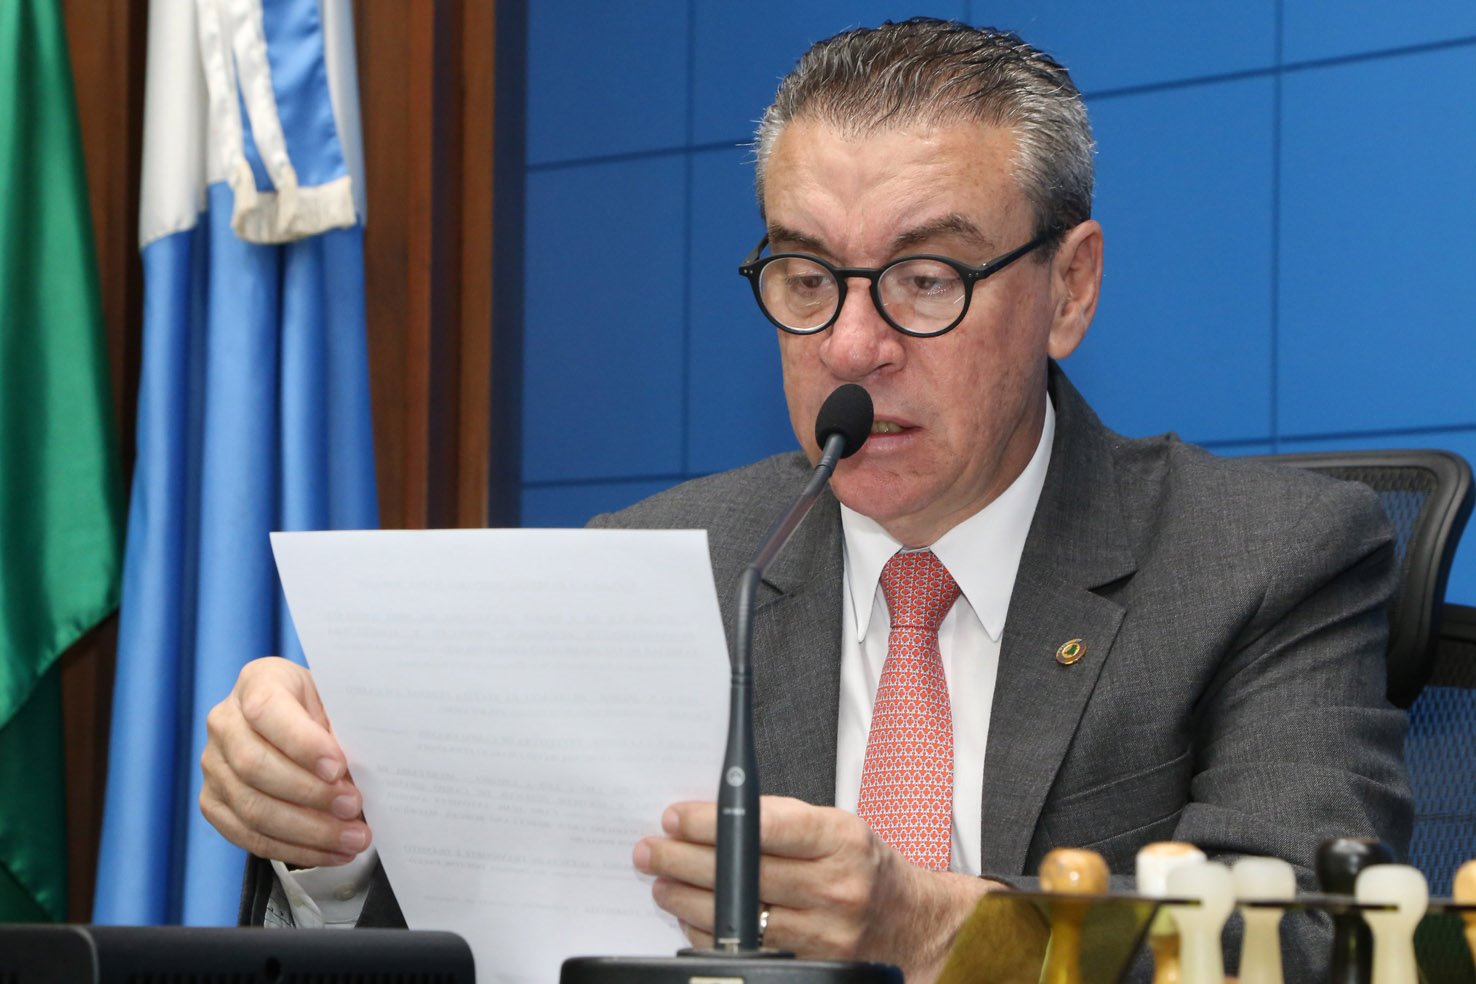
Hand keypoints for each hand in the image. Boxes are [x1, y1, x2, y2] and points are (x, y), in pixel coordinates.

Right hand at [200, 656, 370, 866]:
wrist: (298, 722)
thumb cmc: (323, 709)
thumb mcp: (336, 702)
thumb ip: (341, 729)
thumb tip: (357, 772)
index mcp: (257, 682)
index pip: (266, 710)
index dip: (302, 742)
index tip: (338, 767)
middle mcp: (225, 721)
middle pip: (255, 766)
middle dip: (310, 794)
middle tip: (353, 808)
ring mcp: (213, 764)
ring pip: (252, 808)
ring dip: (308, 831)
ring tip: (352, 839)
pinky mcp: (213, 802)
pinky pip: (247, 835)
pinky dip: (293, 848)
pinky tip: (329, 851)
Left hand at [633, 796, 999, 981]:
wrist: (912, 924)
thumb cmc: (865, 865)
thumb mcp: (838, 825)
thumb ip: (784, 818)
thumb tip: (715, 814)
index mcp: (841, 839)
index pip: (766, 824)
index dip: (713, 821)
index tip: (676, 817)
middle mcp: (836, 886)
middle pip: (744, 872)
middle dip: (685, 859)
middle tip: (651, 849)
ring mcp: (825, 932)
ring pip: (740, 916)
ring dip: (689, 898)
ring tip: (660, 882)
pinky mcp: (812, 964)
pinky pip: (749, 948)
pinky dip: (711, 932)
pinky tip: (690, 916)